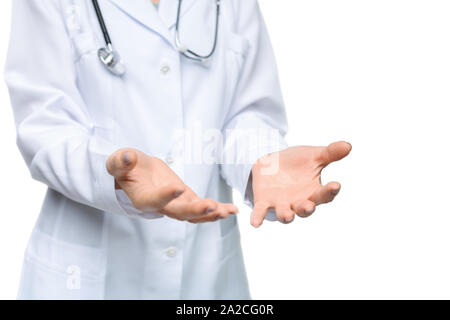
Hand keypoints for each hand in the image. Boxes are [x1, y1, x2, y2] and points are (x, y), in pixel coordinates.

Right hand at [107, 149, 237, 221]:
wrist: (134, 173)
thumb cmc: (125, 167)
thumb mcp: (118, 162)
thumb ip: (120, 162)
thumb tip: (126, 157)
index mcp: (143, 198)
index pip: (154, 200)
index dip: (166, 195)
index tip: (178, 187)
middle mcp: (161, 206)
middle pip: (179, 213)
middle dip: (196, 211)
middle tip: (211, 206)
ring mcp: (176, 205)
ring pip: (194, 215)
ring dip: (211, 214)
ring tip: (227, 211)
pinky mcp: (187, 199)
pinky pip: (202, 208)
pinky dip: (218, 210)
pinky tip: (233, 210)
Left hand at [250, 141, 351, 226]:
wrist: (272, 162)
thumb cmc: (298, 162)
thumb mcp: (314, 155)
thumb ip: (330, 153)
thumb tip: (348, 145)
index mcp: (314, 192)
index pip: (325, 194)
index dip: (330, 191)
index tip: (336, 185)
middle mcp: (299, 202)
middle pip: (306, 209)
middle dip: (307, 209)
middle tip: (309, 206)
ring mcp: (281, 204)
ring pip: (285, 214)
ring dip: (286, 216)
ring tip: (287, 215)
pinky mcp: (264, 202)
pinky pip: (261, 212)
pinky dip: (258, 217)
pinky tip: (255, 223)